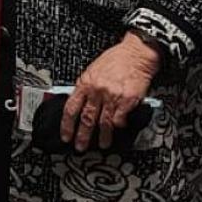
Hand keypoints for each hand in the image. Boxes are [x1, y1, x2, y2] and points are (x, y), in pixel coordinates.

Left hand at [60, 32, 160, 150]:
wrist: (136, 54)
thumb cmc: (116, 60)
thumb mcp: (93, 70)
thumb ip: (86, 87)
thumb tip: (79, 104)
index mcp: (85, 83)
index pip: (71, 108)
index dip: (67, 125)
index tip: (66, 135)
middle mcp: (97, 91)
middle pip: (86, 118)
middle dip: (82, 136)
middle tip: (80, 146)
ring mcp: (112, 96)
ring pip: (103, 122)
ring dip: (103, 136)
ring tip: (102, 144)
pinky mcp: (127, 101)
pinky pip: (119, 119)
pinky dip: (119, 125)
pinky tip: (119, 128)